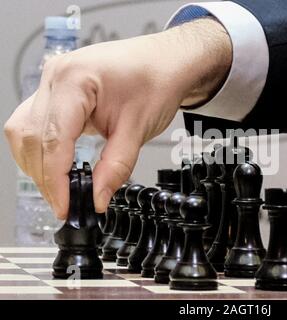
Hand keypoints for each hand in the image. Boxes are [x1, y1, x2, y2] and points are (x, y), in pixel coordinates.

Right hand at [4, 18, 231, 218]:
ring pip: (24, 132)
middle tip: (66, 204)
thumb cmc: (156, 81)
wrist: (165, 61)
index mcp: (74, 80)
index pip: (53, 139)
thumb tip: (97, 199)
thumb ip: (116, 167)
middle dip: (44, 176)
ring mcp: (52, 82)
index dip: (55, 179)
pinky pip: (34, 124)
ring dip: (38, 165)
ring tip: (63, 189)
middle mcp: (55, 77)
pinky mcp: (56, 91)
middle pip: (30, 137)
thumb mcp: (139, 128)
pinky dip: (43, 150)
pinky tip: (59, 166)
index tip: (66, 206)